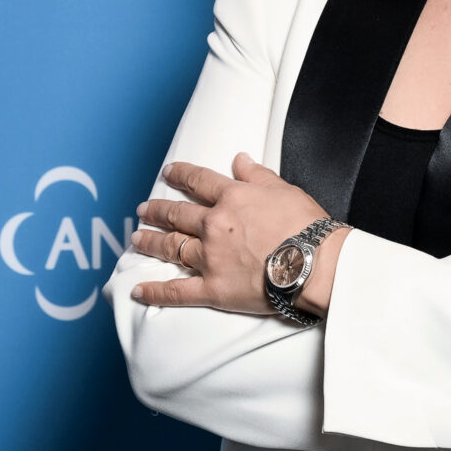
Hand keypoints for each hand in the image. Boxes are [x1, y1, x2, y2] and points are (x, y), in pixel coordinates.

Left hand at [127, 153, 334, 313]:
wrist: (315, 264)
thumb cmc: (306, 226)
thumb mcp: (284, 190)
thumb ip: (257, 175)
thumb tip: (240, 159)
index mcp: (232, 199)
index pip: (198, 182)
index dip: (180, 175)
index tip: (168, 173)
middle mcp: (215, 225)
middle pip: (176, 215)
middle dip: (156, 211)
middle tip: (142, 209)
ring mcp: (211, 258)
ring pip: (171, 247)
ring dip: (150, 242)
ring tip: (136, 239)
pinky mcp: (213, 289)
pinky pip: (177, 291)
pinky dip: (155, 291)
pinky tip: (137, 290)